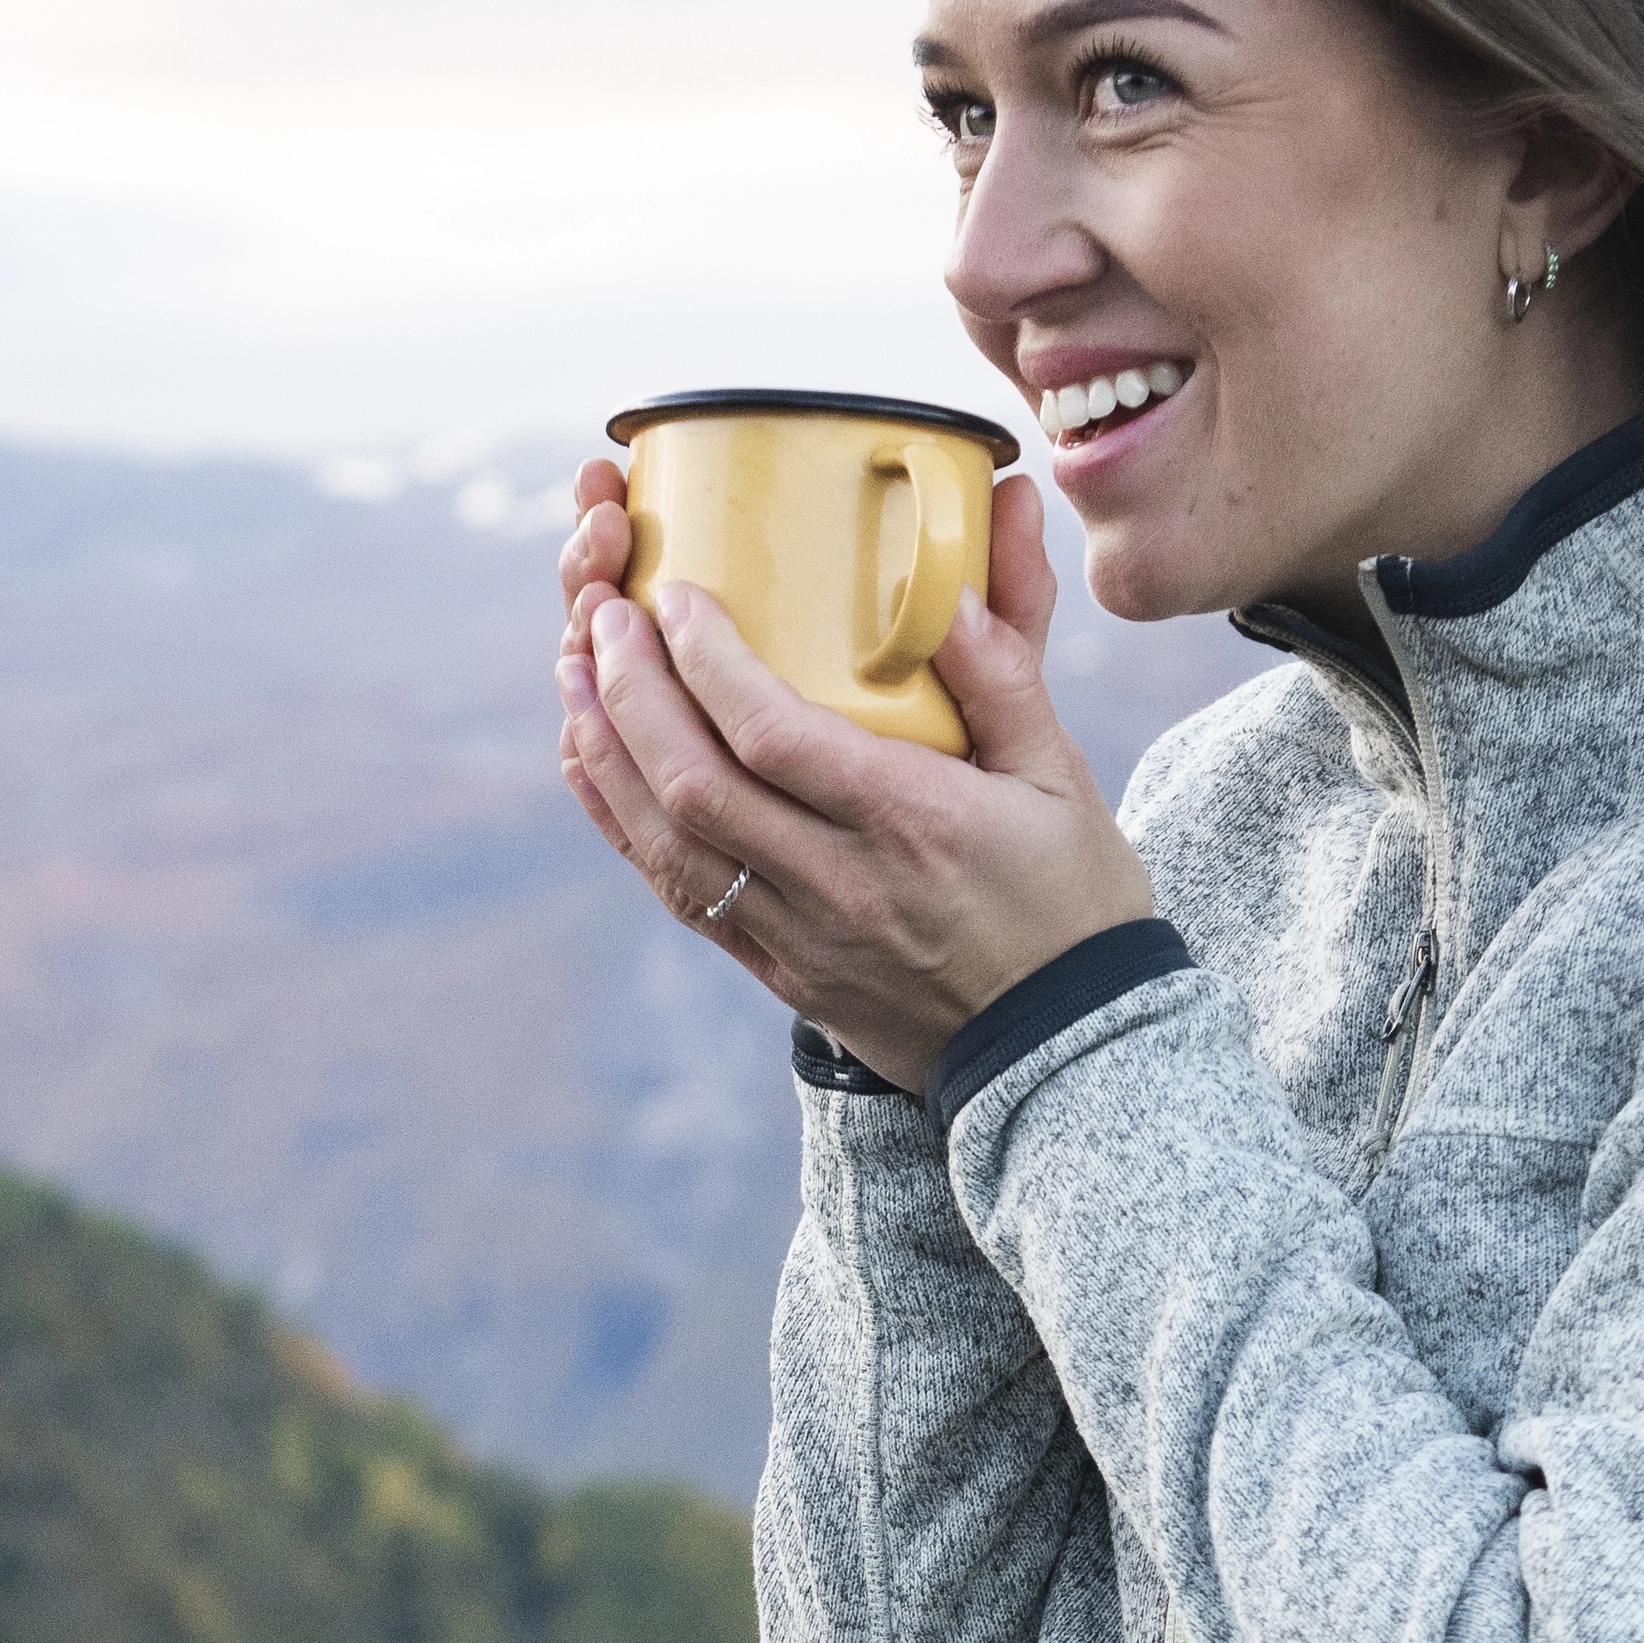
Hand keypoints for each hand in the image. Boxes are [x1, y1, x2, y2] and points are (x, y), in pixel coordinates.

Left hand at [551, 456, 1154, 1092]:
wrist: (1063, 1053)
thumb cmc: (1072, 904)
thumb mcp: (1062, 782)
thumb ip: (1004, 678)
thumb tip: (950, 589)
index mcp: (912, 823)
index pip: (774, 735)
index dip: (707, 662)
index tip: (677, 596)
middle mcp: (839, 882)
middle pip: (694, 783)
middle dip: (630, 690)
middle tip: (602, 616)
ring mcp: (799, 936)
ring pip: (668, 842)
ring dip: (605, 753)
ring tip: (571, 674)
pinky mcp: (780, 971)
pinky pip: (681, 894)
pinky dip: (623, 824)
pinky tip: (594, 766)